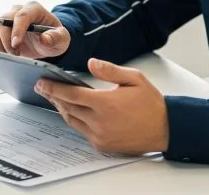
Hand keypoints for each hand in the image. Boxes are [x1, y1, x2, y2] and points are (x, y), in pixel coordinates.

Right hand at [0, 1, 70, 58]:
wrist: (46, 41)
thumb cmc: (54, 37)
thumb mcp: (62, 39)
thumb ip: (56, 38)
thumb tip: (44, 39)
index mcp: (34, 9)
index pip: (21, 16)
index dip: (17, 30)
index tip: (16, 45)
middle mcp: (17, 11)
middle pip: (3, 21)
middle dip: (7, 41)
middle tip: (16, 55)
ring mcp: (5, 19)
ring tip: (8, 54)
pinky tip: (3, 53)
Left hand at [35, 58, 168, 153]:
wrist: (166, 129)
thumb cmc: (151, 103)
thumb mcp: (134, 78)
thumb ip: (109, 70)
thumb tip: (90, 63)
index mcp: (106, 103)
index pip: (71, 95)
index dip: (54, 88)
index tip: (42, 83)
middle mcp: (100, 122)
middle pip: (68, 108)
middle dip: (54, 97)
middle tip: (44, 88)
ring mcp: (100, 136)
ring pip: (73, 121)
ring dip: (63, 109)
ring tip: (55, 98)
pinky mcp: (103, 146)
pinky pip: (83, 132)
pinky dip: (76, 121)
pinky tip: (74, 111)